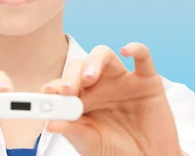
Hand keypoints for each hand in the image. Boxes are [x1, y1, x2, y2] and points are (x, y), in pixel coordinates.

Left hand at [41, 43, 182, 155]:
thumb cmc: (116, 151)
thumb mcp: (90, 143)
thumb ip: (72, 131)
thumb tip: (49, 124)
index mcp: (81, 99)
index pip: (63, 85)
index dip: (54, 86)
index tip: (47, 92)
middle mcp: (99, 85)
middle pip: (80, 66)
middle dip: (72, 75)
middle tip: (69, 90)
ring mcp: (122, 80)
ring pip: (104, 55)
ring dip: (94, 61)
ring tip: (88, 78)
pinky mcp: (147, 80)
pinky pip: (143, 57)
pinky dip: (135, 48)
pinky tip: (126, 50)